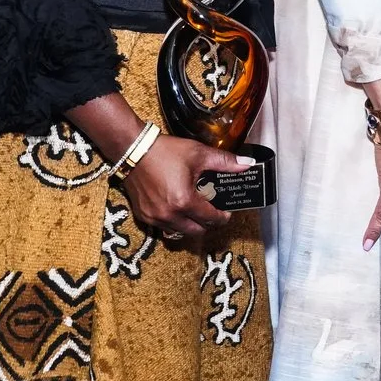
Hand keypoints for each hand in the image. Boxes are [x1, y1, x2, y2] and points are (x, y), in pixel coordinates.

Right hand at [119, 135, 245, 244]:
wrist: (132, 149)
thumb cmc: (165, 151)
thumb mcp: (198, 153)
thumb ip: (224, 161)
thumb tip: (248, 163)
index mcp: (184, 201)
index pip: (211, 219)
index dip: (223, 216)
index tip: (226, 211)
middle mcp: (169, 214)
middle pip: (197, 231)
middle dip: (207, 223)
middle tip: (211, 210)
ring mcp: (154, 217)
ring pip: (180, 232)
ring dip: (190, 225)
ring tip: (194, 209)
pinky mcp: (143, 216)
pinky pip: (164, 228)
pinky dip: (174, 222)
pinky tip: (177, 208)